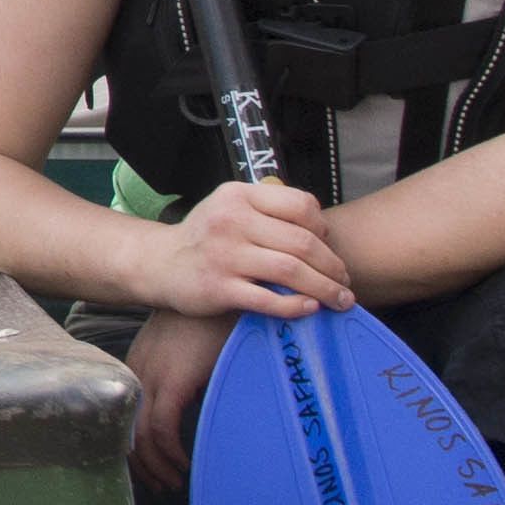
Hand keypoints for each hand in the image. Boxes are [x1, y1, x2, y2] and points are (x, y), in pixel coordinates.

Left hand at [127, 305, 231, 491]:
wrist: (227, 292)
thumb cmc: (215, 321)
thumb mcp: (190, 350)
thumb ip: (183, 375)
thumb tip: (190, 405)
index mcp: (139, 364)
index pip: (125, 413)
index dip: (135, 447)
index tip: (151, 468)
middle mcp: (139, 370)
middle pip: (126, 428)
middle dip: (142, 464)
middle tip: (161, 486)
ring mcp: (153, 375)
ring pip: (141, 435)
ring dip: (157, 465)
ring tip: (175, 482)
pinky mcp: (174, 380)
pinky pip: (162, 428)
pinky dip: (171, 453)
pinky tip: (186, 463)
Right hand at [137, 179, 350, 321]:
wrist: (160, 263)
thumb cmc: (205, 237)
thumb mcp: (230, 207)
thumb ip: (268, 210)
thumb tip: (321, 229)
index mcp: (239, 195)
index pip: (299, 205)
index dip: (323, 227)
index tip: (329, 246)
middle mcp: (232, 221)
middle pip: (302, 242)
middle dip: (332, 266)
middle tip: (344, 282)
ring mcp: (224, 255)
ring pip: (291, 271)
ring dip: (324, 289)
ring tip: (339, 300)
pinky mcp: (219, 288)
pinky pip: (269, 300)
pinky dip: (296, 306)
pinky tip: (310, 309)